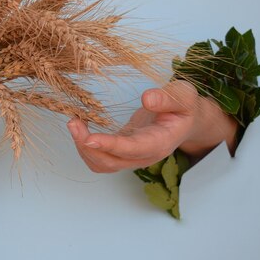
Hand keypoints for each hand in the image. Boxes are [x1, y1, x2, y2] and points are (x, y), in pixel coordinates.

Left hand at [67, 80, 236, 172]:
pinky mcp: (121, 150)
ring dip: (83, 148)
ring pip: (102, 164)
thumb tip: (147, 98)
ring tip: (73, 123)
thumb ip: (168, 98)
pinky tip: (80, 125)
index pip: (132, 149)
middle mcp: (144, 155)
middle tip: (73, 122)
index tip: (89, 139)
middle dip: (88, 147)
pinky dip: (85, 144)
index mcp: (160, 143)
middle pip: (111, 163)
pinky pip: (99, 156)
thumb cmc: (184, 107)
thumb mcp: (184, 96)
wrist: (187, 120)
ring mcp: (131, 156)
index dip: (110, 145)